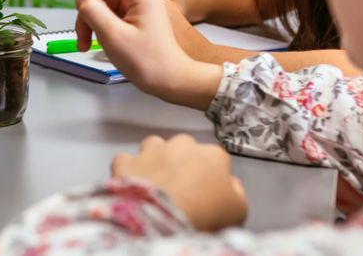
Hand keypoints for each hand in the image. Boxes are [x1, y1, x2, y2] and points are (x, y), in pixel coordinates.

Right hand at [72, 0, 219, 105]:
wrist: (172, 80)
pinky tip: (103, 44)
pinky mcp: (135, 13)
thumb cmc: (148, 62)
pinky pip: (108, 13)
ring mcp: (138, 3)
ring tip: (93, 47)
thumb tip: (83, 1)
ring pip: (100, 5)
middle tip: (86, 43)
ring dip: (92, 25)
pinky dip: (100, 27)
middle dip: (87, 16)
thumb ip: (92, 13)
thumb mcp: (113, 38)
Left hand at [112, 134, 247, 231]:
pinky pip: (125, 159)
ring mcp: (152, 151)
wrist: (162, 217)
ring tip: (157, 180)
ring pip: (154, 146)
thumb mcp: (237, 210)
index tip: (208, 191)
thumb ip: (237, 193)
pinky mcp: (127, 161)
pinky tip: (132, 182)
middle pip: (184, 148)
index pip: (217, 158)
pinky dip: (128, 169)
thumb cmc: (202, 214)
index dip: (212, 175)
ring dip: (155, 158)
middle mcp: (182, 145)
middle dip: (182, 162)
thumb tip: (232, 186)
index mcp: (213, 155)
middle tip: (182, 187)